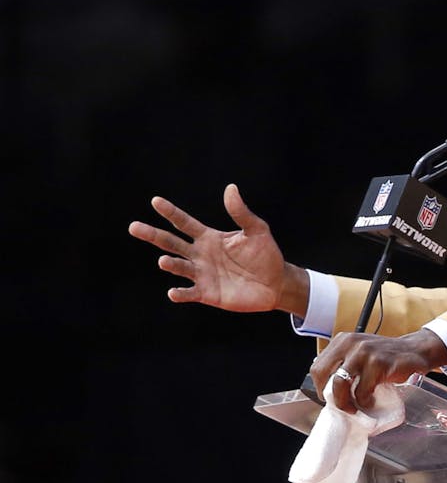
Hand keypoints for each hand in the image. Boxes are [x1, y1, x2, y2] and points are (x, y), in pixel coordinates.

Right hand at [128, 183, 300, 313]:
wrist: (276, 283)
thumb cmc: (265, 254)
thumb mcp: (256, 230)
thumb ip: (241, 212)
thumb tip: (230, 188)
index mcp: (208, 237)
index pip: (184, 222)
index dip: (170, 212)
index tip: (155, 201)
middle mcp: (200, 255)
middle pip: (171, 243)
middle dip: (152, 235)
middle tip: (134, 227)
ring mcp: (202, 274)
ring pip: (179, 267)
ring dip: (170, 264)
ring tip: (163, 261)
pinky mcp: (207, 293)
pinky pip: (189, 293)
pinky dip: (180, 294)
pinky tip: (173, 292)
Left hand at [310, 329, 446, 413]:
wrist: (415, 350)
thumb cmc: (386, 356)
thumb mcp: (359, 353)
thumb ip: (343, 364)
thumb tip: (326, 390)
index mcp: (342, 340)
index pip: (317, 367)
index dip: (320, 386)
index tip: (331, 397)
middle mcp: (351, 343)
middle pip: (323, 375)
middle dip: (331, 395)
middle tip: (342, 406)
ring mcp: (364, 352)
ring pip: (339, 384)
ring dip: (346, 402)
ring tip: (356, 407)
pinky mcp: (378, 364)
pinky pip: (362, 391)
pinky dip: (366, 401)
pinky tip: (373, 399)